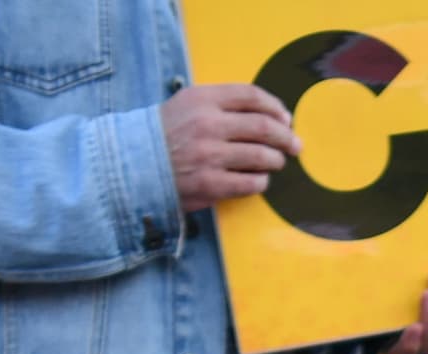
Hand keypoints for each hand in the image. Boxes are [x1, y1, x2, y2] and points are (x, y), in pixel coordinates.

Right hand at [163, 82, 294, 213]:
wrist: (132, 165)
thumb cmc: (166, 135)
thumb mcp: (187, 106)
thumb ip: (221, 105)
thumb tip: (270, 115)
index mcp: (202, 99)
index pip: (251, 96)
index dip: (275, 107)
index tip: (286, 119)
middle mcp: (207, 124)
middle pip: (264, 126)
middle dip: (287, 137)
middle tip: (295, 146)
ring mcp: (209, 155)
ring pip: (262, 156)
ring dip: (276, 161)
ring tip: (275, 163)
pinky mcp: (211, 184)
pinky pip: (252, 183)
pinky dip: (261, 181)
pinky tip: (258, 179)